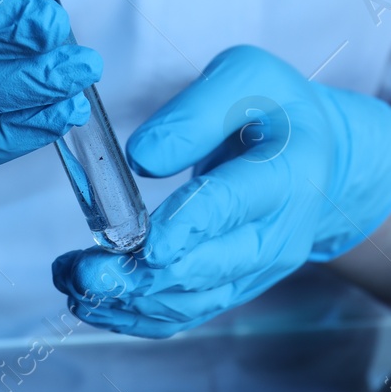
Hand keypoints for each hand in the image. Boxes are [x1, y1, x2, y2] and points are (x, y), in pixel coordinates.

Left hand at [52, 46, 390, 337]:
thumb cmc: (275, 109)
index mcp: (285, 174)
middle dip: (144, 275)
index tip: (147, 245)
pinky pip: (183, 312)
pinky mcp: (232, 286)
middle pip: (208, 268)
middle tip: (86, 271)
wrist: (317, 158)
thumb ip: (198, 111)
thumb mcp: (246, 77)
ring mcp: (256, 270)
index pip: (231, 206)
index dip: (187, 228)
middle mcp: (277, 235)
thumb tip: (144, 158)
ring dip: (128, 300)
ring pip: (191, 301)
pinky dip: (134, 313)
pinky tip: (91, 298)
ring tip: (73, 279)